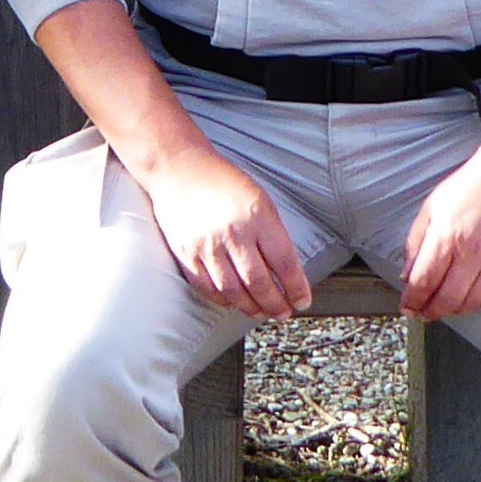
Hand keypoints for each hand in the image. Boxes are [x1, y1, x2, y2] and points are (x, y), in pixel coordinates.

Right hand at [143, 146, 312, 317]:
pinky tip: (233, 302)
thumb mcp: (258, 198)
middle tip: (284, 312)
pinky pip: (208, 287)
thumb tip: (286, 270)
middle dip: (276, 304)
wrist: (178, 169)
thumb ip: (272, 232)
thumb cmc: (221, 181)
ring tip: (262, 312)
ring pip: (234, 291)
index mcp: (256, 216)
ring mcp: (207, 245)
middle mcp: (232, 232)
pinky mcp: (186, 253)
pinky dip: (223, 300)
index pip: (284, 262)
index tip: (302, 300)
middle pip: (260, 282)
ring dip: (252, 308)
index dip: (296, 287)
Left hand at [400, 143, 480, 318]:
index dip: (412, 301)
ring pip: (472, 304)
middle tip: (423, 313)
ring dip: (455, 311)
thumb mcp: (432, 207)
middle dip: (430, 312)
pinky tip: (472, 300)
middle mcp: (472, 252)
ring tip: (444, 307)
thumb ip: (416, 243)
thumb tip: (407, 275)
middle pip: (447, 300)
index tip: (407, 307)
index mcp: (446, 236)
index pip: (424, 281)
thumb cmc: (470, 187)